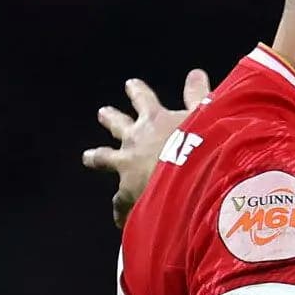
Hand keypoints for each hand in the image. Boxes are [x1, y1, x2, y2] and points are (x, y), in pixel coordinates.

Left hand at [82, 70, 209, 222]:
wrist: (191, 181)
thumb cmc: (203, 145)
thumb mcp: (205, 115)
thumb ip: (198, 96)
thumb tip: (195, 73)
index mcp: (155, 120)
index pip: (144, 99)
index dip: (137, 92)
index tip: (130, 84)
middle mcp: (135, 140)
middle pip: (118, 125)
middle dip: (111, 118)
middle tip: (103, 113)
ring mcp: (127, 167)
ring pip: (105, 159)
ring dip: (97, 157)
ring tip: (88, 157)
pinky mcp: (126, 194)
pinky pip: (119, 204)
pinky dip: (120, 211)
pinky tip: (119, 221)